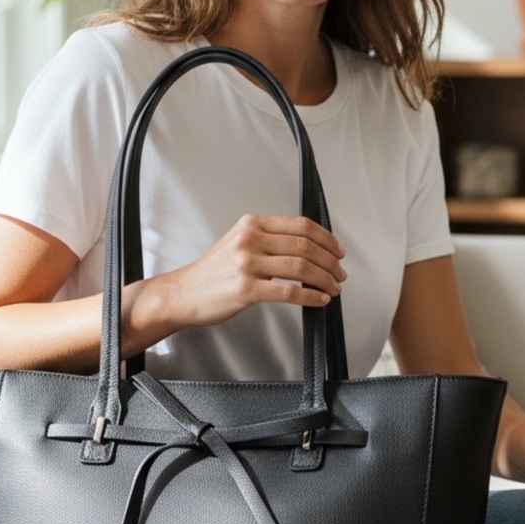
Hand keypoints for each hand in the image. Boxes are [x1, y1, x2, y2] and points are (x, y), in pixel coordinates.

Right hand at [161, 214, 346, 328]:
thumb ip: (270, 238)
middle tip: (340, 274)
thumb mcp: (240, 241)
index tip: (339, 251)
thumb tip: (310, 247)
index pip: (301, 225)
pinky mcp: (245, 289)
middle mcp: (250, 239)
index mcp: (252, 224)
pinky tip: (319, 299)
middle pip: (305, 246)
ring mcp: (247, 264)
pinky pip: (289, 292)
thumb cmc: (214, 271)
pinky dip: (310, 296)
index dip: (327, 239)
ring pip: (301, 267)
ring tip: (334, 288)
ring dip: (324, 279)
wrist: (184, 293)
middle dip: (330, 262)